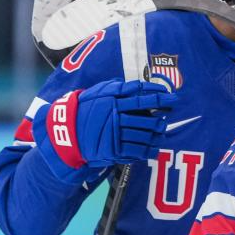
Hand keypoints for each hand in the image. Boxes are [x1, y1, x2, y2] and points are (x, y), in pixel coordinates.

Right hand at [35, 79, 175, 180]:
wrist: (64, 134)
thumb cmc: (81, 111)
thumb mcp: (94, 94)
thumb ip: (112, 89)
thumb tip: (130, 84)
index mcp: (111, 99)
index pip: (139, 94)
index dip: (157, 94)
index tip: (169, 94)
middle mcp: (114, 115)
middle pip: (146, 114)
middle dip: (161, 113)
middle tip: (170, 113)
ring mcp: (114, 133)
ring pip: (144, 132)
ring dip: (157, 132)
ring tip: (163, 130)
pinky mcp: (113, 149)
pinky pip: (137, 149)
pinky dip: (149, 148)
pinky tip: (155, 147)